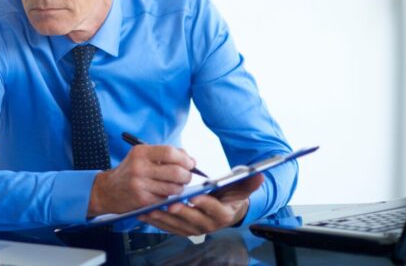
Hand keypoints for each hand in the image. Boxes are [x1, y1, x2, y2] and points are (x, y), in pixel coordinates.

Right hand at [87, 145, 194, 216]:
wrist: (107, 190)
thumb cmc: (130, 171)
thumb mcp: (143, 156)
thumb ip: (167, 155)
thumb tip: (192, 161)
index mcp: (140, 152)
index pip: (169, 152)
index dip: (184, 158)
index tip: (190, 163)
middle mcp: (139, 167)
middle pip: (176, 171)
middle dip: (187, 175)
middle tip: (186, 177)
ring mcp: (140, 185)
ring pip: (174, 188)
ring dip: (179, 188)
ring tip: (175, 186)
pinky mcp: (142, 200)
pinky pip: (165, 199)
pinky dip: (168, 197)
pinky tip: (161, 194)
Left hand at [137, 173, 263, 235]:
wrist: (224, 211)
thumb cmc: (229, 197)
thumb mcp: (240, 189)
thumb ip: (248, 182)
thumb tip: (260, 175)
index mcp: (223, 215)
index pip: (214, 210)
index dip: (205, 204)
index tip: (196, 197)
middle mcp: (209, 226)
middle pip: (193, 219)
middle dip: (180, 212)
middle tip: (169, 203)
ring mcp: (194, 229)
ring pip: (177, 225)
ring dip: (164, 218)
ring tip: (152, 208)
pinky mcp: (183, 230)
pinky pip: (168, 228)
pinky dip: (157, 222)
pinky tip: (146, 213)